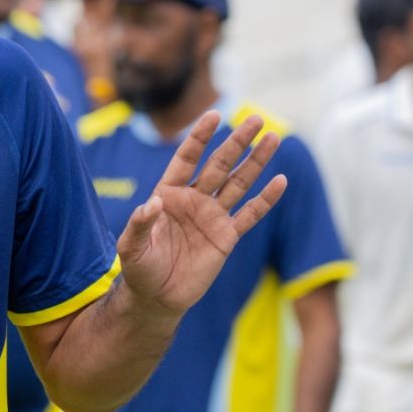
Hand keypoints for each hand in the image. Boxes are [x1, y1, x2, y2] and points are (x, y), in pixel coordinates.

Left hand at [117, 111, 286, 318]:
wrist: (157, 296)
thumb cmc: (139, 268)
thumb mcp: (131, 245)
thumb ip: (140, 223)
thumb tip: (153, 203)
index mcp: (168, 194)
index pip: (186, 158)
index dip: (199, 138)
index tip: (214, 115)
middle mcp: (193, 200)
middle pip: (219, 164)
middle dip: (237, 142)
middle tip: (255, 118)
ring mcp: (212, 216)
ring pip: (238, 182)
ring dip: (256, 161)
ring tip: (273, 137)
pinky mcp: (226, 237)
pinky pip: (249, 214)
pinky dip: (265, 199)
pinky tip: (280, 181)